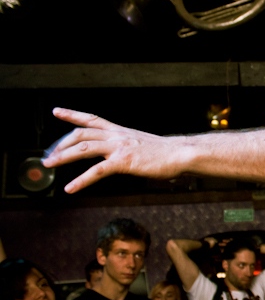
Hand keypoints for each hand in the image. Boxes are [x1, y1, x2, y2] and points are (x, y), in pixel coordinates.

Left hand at [42, 108, 182, 192]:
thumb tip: (125, 157)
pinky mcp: (124, 162)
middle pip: (81, 133)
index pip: (92, 119)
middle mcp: (117, 136)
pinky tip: (70, 188)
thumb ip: (130, 149)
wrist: (182, 153)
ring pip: (84, 147)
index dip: (72, 114)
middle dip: (61, 143)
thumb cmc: (168, 153)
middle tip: (48, 155)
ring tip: (48, 165)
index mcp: (121, 131)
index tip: (56, 111)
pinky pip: (97, 171)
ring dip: (63, 156)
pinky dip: (81, 180)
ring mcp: (120, 147)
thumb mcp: (143, 145)